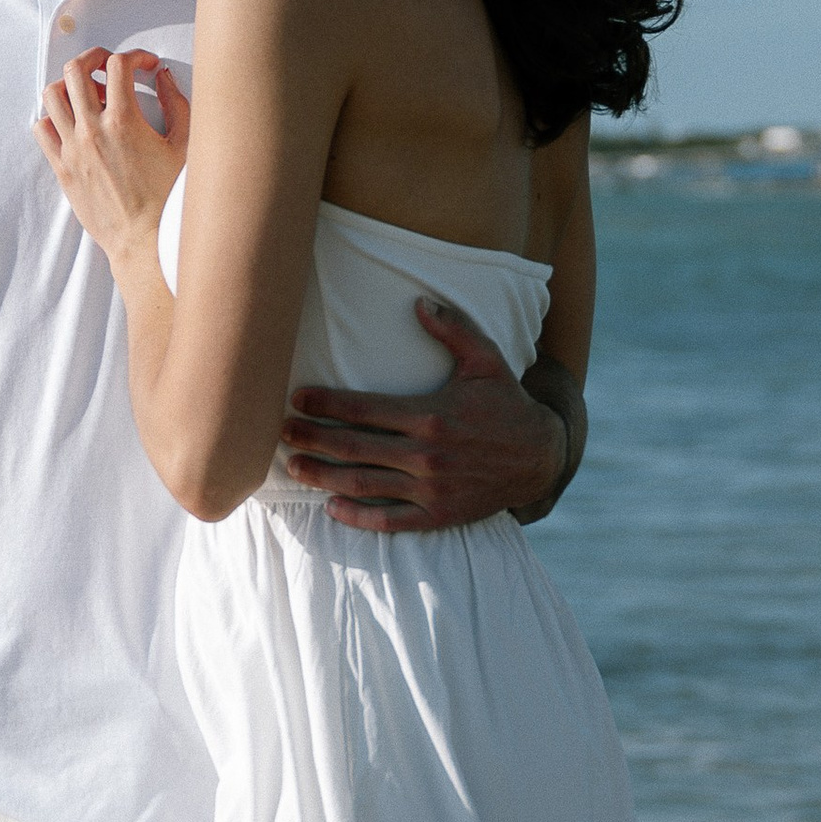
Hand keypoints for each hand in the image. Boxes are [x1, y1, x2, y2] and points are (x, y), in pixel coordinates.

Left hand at [35, 50, 188, 262]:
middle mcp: (92, 131)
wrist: (144, 241)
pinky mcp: (62, 169)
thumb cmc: (167, 200)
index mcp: (123, 121)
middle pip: (76, 70)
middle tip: (108, 64)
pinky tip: (72, 122)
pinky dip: (52, 117)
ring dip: (69, 85)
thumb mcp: (184, 146)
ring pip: (52, 95)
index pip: (118, 65)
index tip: (146, 66)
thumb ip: (177, 104)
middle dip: (94, 57)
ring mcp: (72, 150)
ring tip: (88, 93)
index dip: (135, 57)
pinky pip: (42, 130)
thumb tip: (164, 78)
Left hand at [279, 297, 571, 533]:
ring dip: (323, 476)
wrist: (540, 458)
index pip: (363, 409)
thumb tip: (418, 302)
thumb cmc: (507, 404)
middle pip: (353, 448)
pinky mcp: (438, 515)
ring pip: (363, 484)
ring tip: (293, 468)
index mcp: (431, 415)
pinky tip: (332, 508)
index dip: (325, 404)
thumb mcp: (486, 360)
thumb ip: (452, 330)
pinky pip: (390, 519)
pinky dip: (358, 516)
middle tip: (280, 434)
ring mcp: (431, 488)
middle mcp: (426, 454)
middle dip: (311, 439)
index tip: (296, 399)